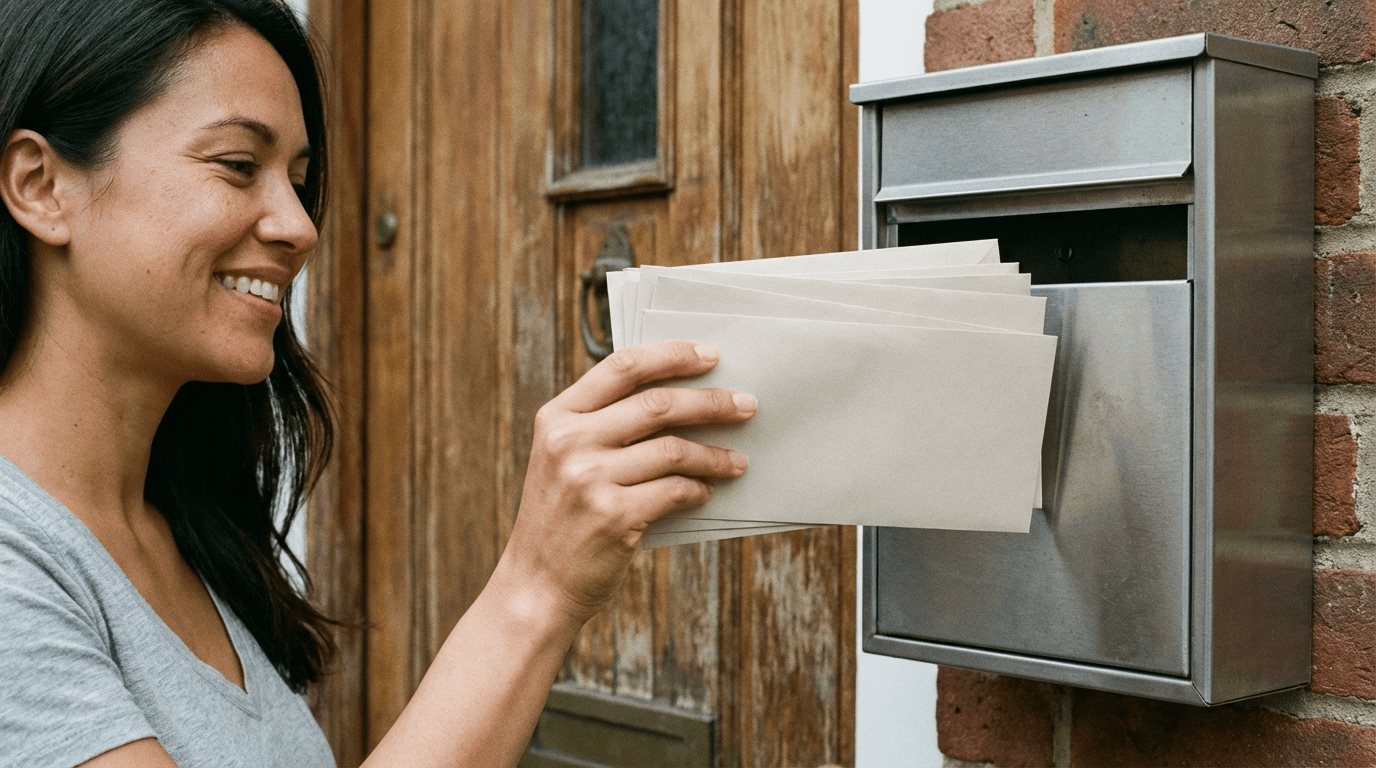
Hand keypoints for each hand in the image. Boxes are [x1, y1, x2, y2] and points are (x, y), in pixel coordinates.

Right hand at [499, 341, 756, 627]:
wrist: (536, 587)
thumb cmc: (563, 520)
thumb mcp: (563, 460)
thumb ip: (604, 426)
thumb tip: (681, 399)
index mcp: (557, 417)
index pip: (622, 367)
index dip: (671, 355)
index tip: (710, 356)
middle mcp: (569, 442)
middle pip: (657, 404)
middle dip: (711, 402)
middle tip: (746, 405)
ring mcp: (590, 479)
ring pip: (674, 450)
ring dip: (715, 455)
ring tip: (737, 461)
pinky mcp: (614, 516)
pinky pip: (676, 491)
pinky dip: (699, 489)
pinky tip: (708, 491)